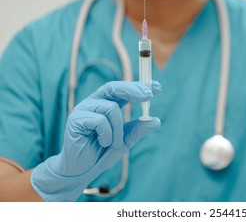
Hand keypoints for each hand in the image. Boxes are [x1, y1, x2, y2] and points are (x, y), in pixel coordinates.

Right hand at [31, 81, 160, 200]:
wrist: (82, 171)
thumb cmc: (101, 153)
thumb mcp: (124, 140)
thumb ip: (137, 130)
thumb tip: (156, 120)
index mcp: (106, 104)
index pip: (122, 90)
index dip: (139, 86)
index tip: (158, 87)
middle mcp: (94, 103)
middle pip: (113, 87)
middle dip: (132, 89)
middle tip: (148, 95)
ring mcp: (83, 110)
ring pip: (111, 108)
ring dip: (118, 129)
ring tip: (113, 143)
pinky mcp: (76, 120)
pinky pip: (100, 121)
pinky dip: (107, 135)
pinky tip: (102, 143)